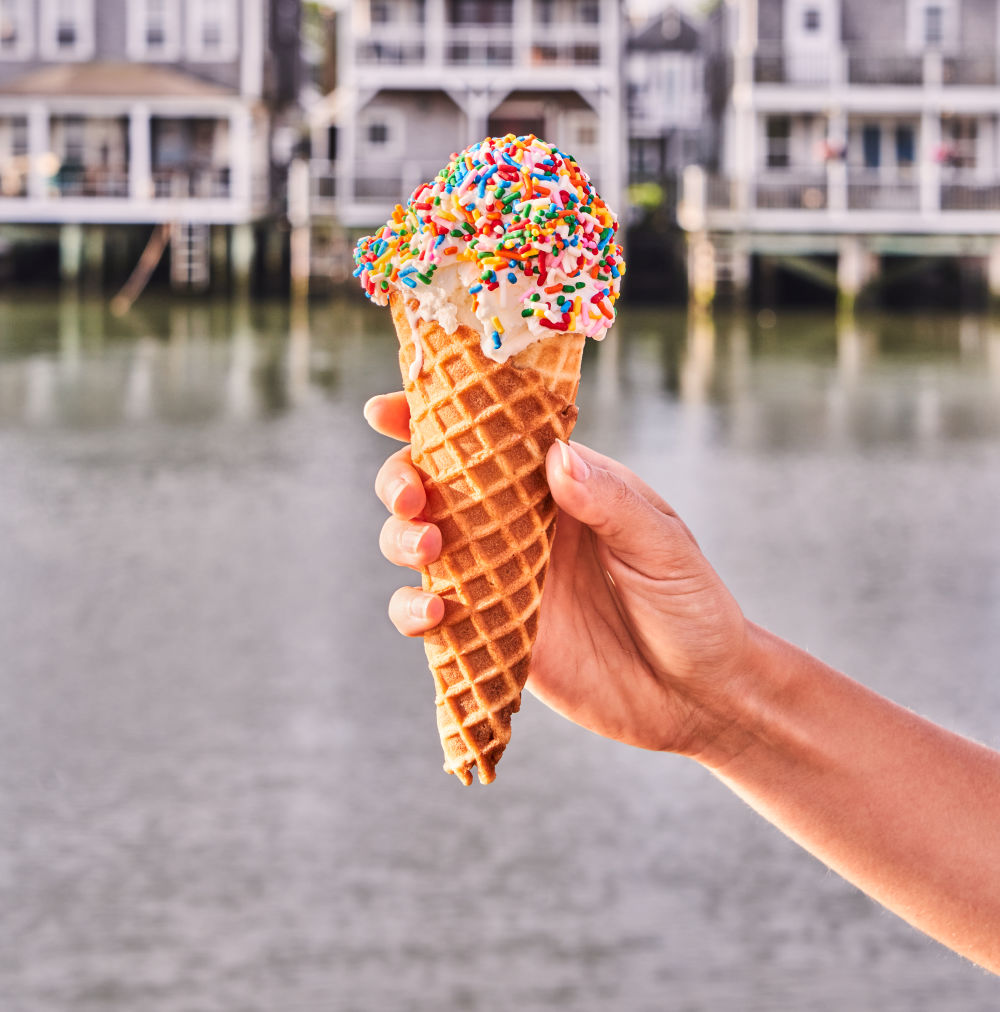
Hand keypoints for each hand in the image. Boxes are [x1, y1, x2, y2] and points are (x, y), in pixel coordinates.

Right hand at [365, 392, 752, 758]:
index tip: (387, 408)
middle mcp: (516, 524)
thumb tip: (556, 457)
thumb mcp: (663, 546)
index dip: (430, 416)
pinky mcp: (490, 637)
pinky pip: (429, 617)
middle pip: (432, 484)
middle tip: (412, 495)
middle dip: (401, 478)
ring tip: (430, 551)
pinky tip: (435, 614)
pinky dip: (412, 611)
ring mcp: (497, 579)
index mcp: (556, 484)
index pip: (486, 435)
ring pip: (419, 544)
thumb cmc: (692, 606)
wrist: (701, 697)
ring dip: (402, 539)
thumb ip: (609, 504)